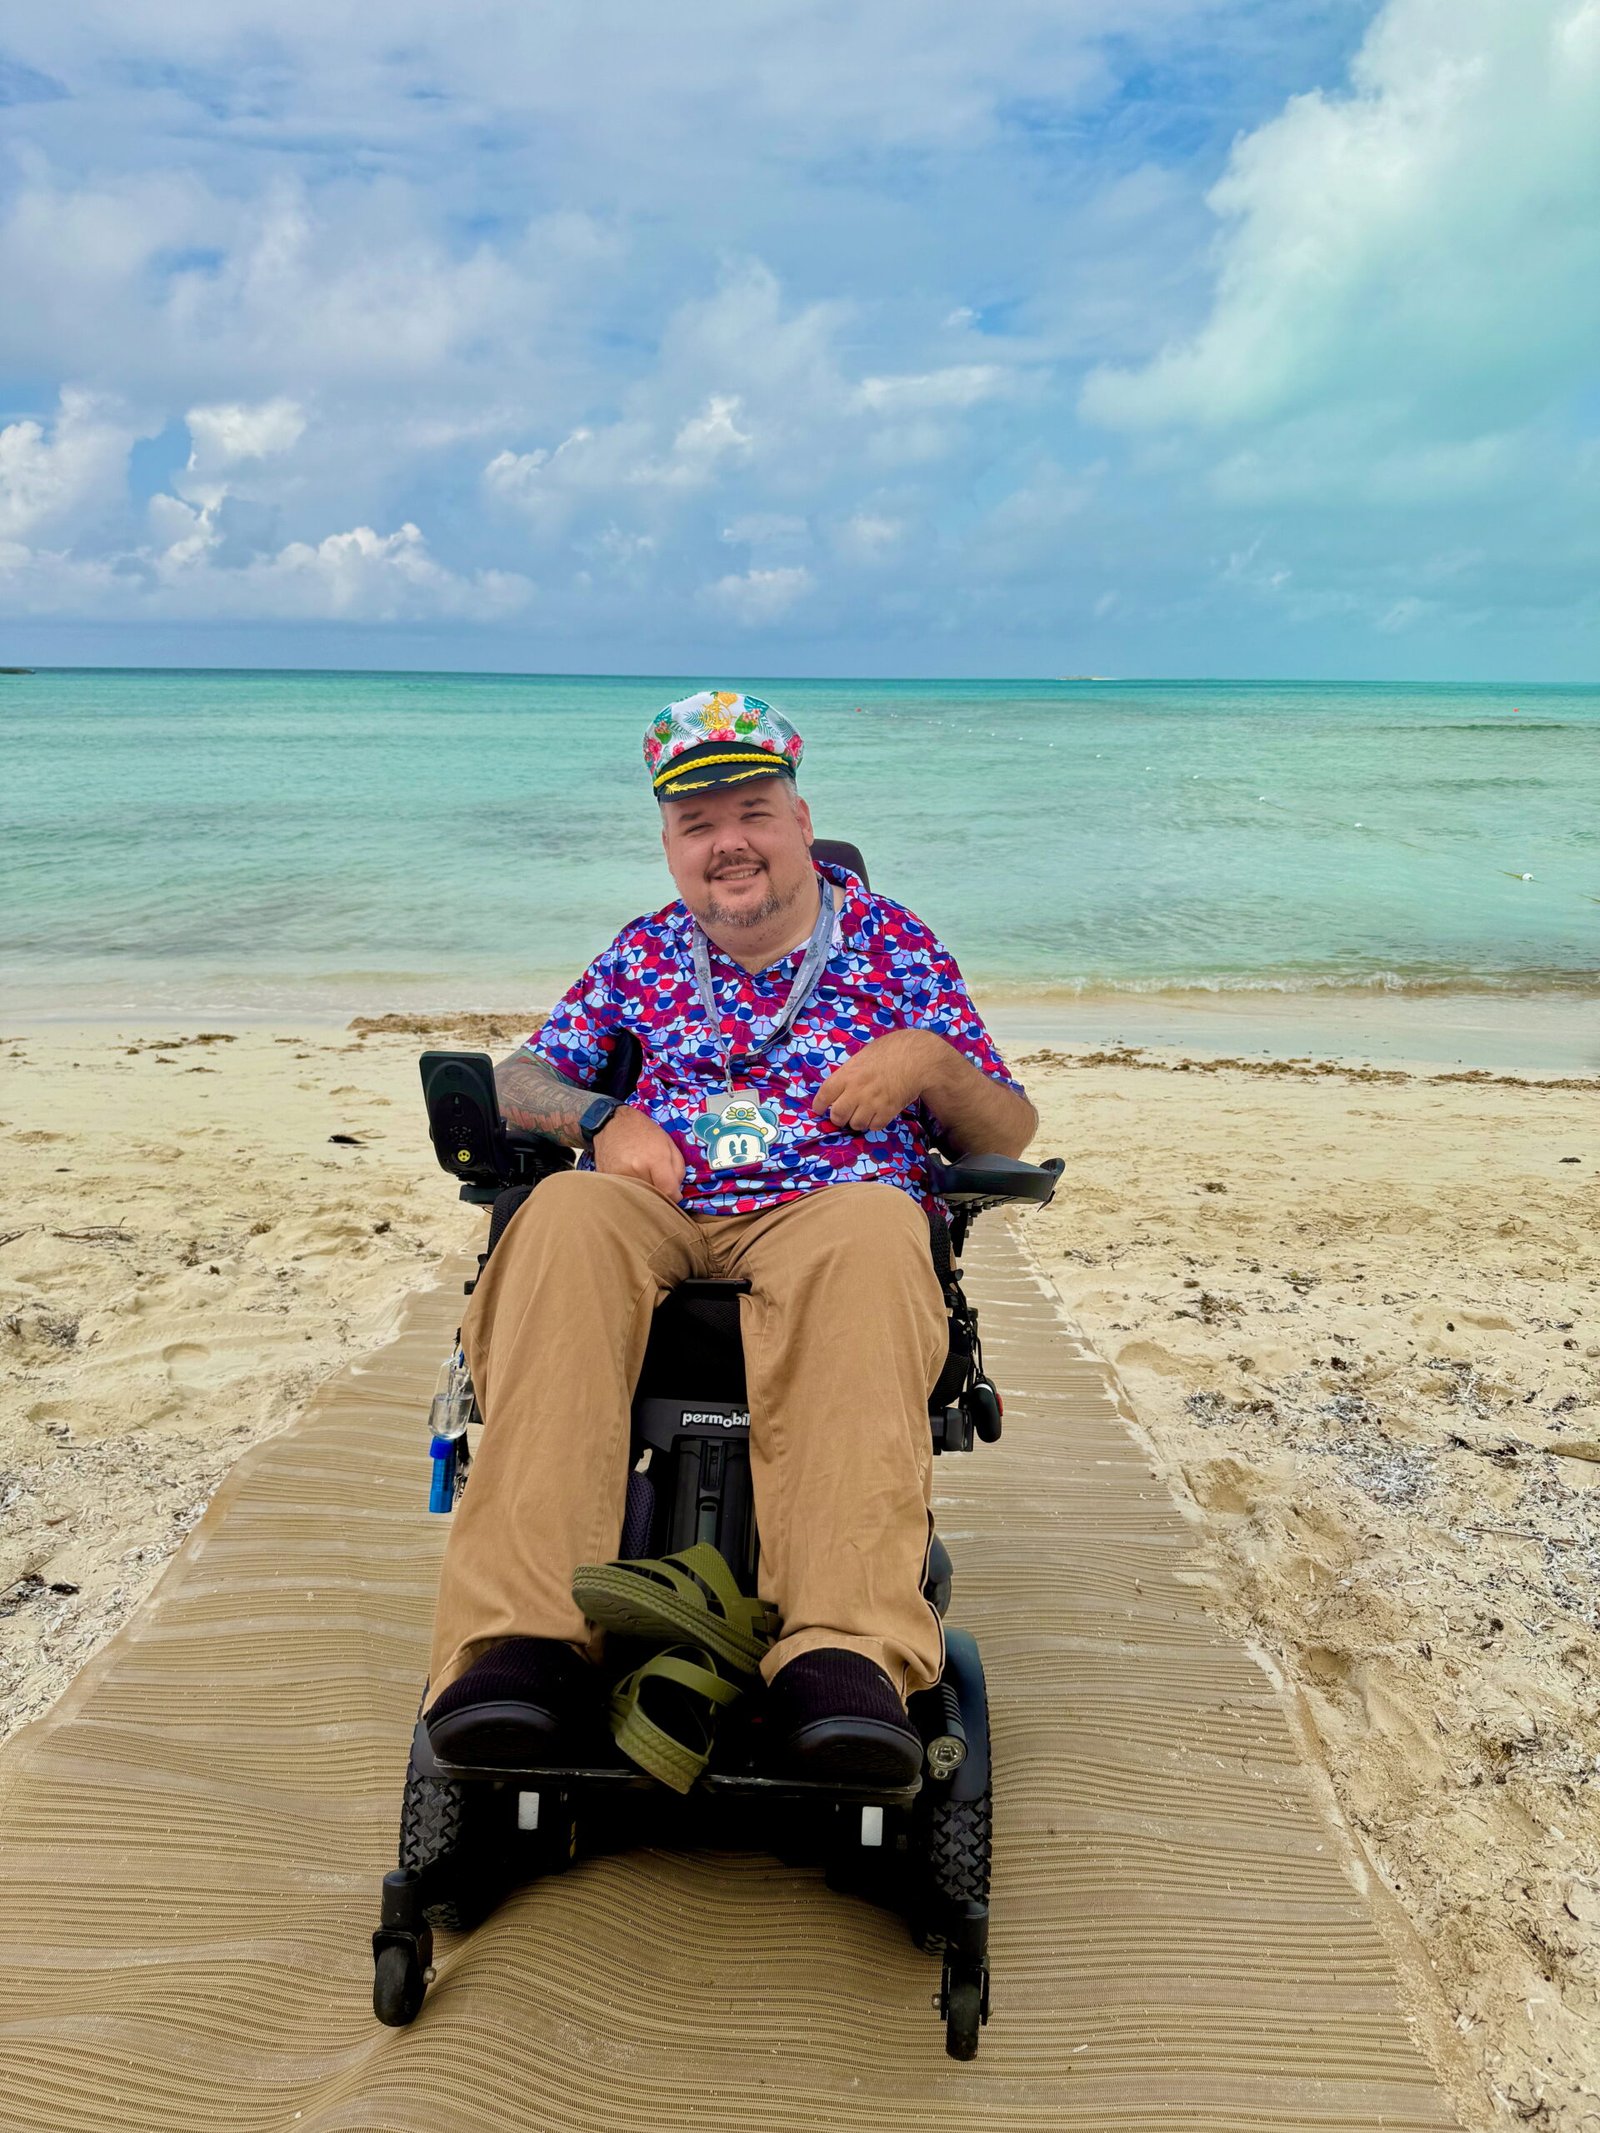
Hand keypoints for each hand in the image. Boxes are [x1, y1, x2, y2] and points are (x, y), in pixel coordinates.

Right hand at [592, 1104, 686, 1201]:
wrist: (613, 1122)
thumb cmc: (644, 1131)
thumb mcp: (669, 1144)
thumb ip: (678, 1170)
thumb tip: (676, 1193)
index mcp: (654, 1159)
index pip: (668, 1191)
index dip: (674, 1197)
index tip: (674, 1195)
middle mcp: (636, 1169)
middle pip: (653, 1197)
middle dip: (660, 1195)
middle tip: (659, 1185)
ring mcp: (619, 1175)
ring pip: (638, 1198)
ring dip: (644, 1194)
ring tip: (644, 1180)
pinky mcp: (607, 1178)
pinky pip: (624, 1193)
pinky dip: (630, 1190)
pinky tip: (631, 1178)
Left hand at [810, 1029, 941, 1133]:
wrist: (917, 1058)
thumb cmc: (890, 1051)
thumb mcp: (863, 1056)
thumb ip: (850, 1072)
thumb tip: (840, 1087)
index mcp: (848, 1074)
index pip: (824, 1095)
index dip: (819, 1105)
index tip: (820, 1109)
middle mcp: (857, 1090)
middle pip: (837, 1116)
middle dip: (838, 1117)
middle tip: (843, 1114)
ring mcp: (872, 1103)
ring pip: (856, 1124)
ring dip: (857, 1121)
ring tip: (863, 1112)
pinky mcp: (888, 1112)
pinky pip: (874, 1126)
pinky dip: (874, 1122)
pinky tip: (877, 1113)